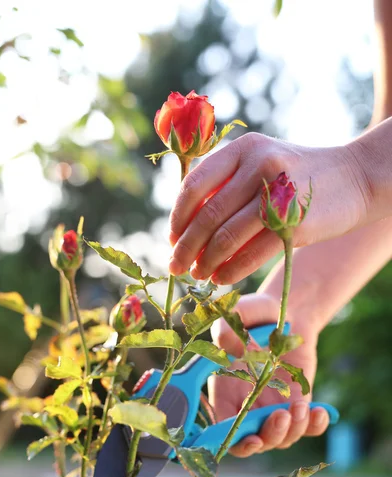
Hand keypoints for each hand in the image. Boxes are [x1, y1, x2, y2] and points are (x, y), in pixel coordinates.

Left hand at [168, 132, 370, 283]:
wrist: (354, 178)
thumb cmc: (297, 176)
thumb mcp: (261, 163)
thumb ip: (226, 184)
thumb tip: (185, 228)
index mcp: (243, 148)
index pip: (194, 185)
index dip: (177, 218)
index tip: (172, 240)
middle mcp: (258, 164)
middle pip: (207, 215)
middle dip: (186, 247)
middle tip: (176, 267)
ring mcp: (278, 192)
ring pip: (226, 236)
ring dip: (206, 262)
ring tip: (198, 275)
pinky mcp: (295, 222)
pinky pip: (252, 253)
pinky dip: (231, 270)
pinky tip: (221, 279)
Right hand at [209, 293, 328, 456]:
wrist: (287, 315)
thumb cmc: (256, 315)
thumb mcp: (239, 315)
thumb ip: (227, 330)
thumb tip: (231, 347)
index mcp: (225, 392)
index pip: (224, 431)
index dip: (235, 442)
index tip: (252, 438)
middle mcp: (247, 406)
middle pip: (255, 441)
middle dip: (269, 436)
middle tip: (281, 416)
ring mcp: (273, 408)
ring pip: (282, 438)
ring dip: (293, 430)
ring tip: (301, 407)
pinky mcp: (298, 405)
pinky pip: (308, 427)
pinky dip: (315, 425)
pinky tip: (320, 412)